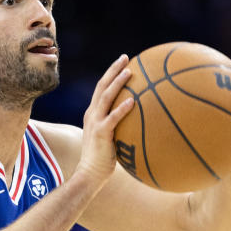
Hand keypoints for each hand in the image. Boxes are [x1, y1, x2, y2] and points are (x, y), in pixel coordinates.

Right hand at [75, 54, 133, 184]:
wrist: (90, 173)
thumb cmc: (103, 159)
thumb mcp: (111, 139)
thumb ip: (120, 127)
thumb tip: (140, 122)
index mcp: (93, 113)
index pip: (101, 88)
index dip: (111, 74)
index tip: (123, 62)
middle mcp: (92, 114)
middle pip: (102, 86)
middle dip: (113, 70)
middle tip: (126, 57)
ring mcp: (95, 122)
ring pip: (105, 97)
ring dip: (117, 82)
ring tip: (130, 72)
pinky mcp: (100, 133)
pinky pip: (113, 118)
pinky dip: (122, 108)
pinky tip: (133, 100)